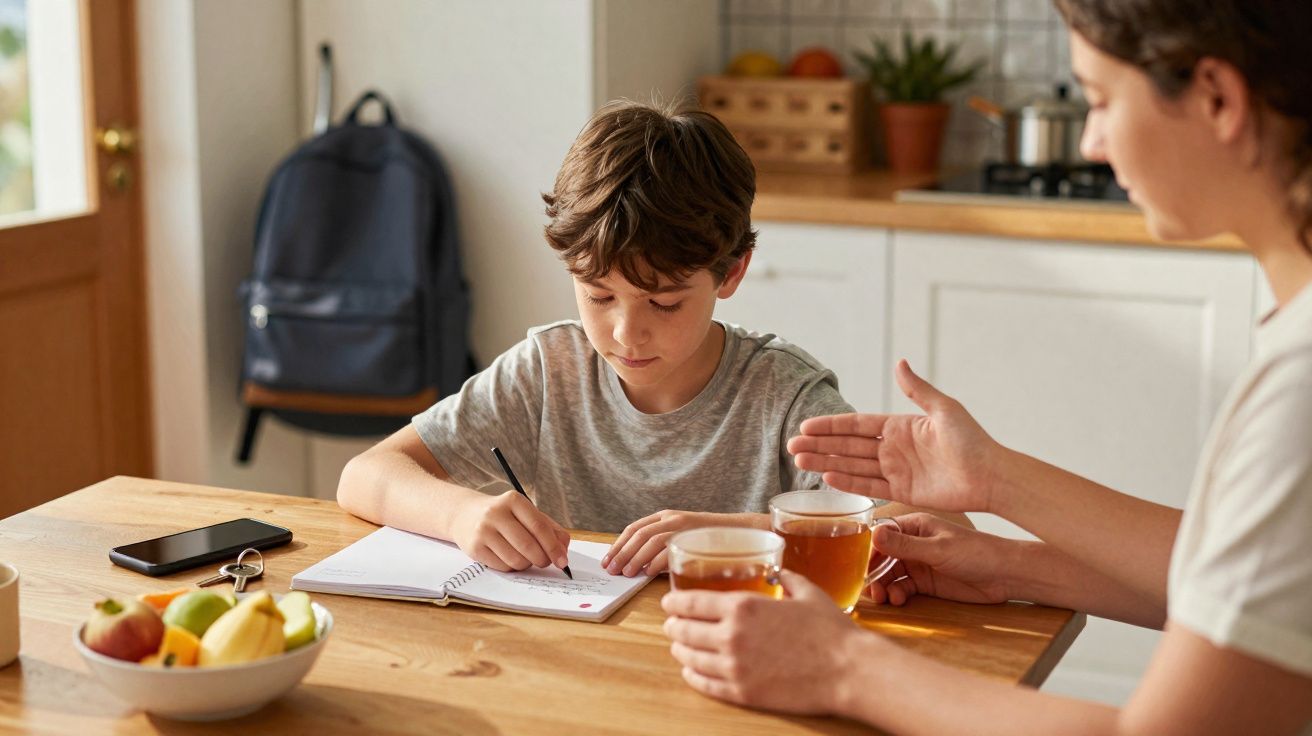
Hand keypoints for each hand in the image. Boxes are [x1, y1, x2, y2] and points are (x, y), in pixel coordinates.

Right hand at [450, 490, 570, 572]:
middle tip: (545, 562)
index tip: (562, 561)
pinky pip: (503, 566)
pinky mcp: (474, 547)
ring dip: (527, 564)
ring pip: (516, 559)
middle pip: (528, 546)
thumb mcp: (526, 513)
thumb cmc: (504, 515)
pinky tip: (510, 558)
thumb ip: (549, 528)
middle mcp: (496, 513)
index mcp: (514, 500)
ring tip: (525, 557)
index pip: (539, 527)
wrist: (465, 514)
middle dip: (542, 559)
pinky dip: (512, 567)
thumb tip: (563, 549)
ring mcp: (483, 531)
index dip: (553, 547)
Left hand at [603, 511, 764, 575]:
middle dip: (622, 553)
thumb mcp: (683, 539)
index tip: (607, 561)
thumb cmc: (712, 542)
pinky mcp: (694, 536)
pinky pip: (669, 548)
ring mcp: (684, 526)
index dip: (618, 545)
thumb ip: (662, 549)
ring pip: (650, 540)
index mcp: (666, 516)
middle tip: (613, 571)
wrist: (746, 532)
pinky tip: (647, 572)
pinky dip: (655, 561)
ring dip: (635, 558)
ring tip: (627, 573)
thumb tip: (637, 567)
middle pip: (638, 534)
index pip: (634, 528)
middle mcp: (672, 518)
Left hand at [661, 570, 872, 714]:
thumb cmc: (831, 630)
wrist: (849, 670)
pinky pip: (706, 685)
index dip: (674, 603)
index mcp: (743, 607)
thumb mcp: (806, 592)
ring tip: (678, 648)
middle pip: (684, 631)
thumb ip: (785, 579)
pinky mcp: (743, 693)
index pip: (691, 603)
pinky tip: (691, 672)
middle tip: (671, 625)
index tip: (668, 603)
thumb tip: (777, 572)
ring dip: (679, 651)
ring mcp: (735, 667)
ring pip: (690, 658)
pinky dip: (693, 676)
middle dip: (673, 627)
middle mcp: (732, 636)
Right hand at [787, 359, 1005, 512]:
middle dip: (819, 445)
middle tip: (792, 446)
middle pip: (848, 446)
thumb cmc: (972, 440)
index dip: (831, 425)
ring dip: (826, 462)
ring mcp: (895, 470)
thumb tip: (899, 362)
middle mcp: (892, 448)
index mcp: (899, 426)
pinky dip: (847, 482)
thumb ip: (917, 390)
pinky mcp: (902, 491)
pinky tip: (826, 477)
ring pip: (852, 465)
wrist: (990, 475)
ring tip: (799, 461)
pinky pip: (869, 486)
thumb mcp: (944, 409)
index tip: (806, 425)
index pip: (856, 425)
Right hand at [866, 513, 1015, 605]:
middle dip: (873, 573)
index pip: (881, 535)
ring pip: (890, 575)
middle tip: (871, 589)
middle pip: (882, 558)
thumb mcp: (937, 549)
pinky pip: (902, 587)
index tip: (860, 567)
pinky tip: (899, 600)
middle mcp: (913, 543)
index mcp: (914, 526)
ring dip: (883, 586)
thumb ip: (905, 545)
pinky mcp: (926, 582)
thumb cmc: (976, 553)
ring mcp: (919, 563)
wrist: (1005, 575)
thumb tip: (873, 534)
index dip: (868, 551)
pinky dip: (897, 594)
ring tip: (885, 599)